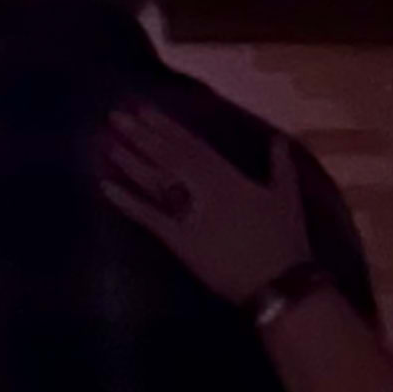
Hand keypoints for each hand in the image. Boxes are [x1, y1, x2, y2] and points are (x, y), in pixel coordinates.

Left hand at [101, 109, 314, 312]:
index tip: (144, 108)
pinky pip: (148, 218)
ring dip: (130, 161)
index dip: (166, 126)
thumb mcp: (288, 198)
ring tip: (106, 141)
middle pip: (167, 157)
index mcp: (228, 177)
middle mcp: (204, 190)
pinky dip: (126, 202)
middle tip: (115, 115)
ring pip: (154, 181)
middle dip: (141, 135)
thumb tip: (278, 139)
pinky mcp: (179, 241)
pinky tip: (105, 187)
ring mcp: (189, 215)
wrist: (279, 283)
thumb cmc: (285, 241)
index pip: (191, 145)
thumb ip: (281, 166)